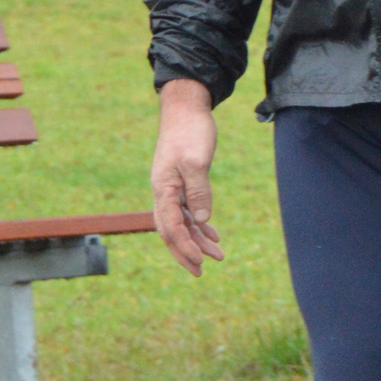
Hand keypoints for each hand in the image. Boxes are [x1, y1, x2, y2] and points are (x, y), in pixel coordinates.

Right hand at [152, 77, 222, 276]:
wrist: (186, 108)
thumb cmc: (191, 131)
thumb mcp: (197, 161)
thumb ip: (198, 192)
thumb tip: (200, 221)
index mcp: (163, 189)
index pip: (170, 227)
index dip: (184, 246)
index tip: (199, 262)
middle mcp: (163, 192)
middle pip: (171, 231)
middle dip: (185, 252)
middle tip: (201, 272)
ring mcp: (172, 188)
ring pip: (181, 223)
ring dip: (197, 240)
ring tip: (217, 256)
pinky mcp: (182, 183)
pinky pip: (187, 211)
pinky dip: (200, 225)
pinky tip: (212, 235)